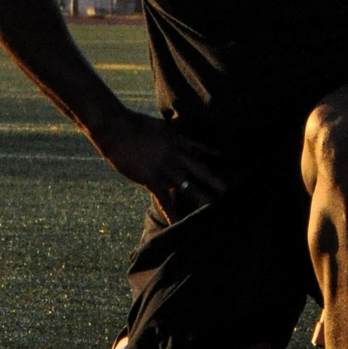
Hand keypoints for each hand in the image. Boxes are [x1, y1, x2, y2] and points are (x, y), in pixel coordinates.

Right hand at [89, 106, 226, 220]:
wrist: (116, 129)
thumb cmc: (132, 124)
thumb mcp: (157, 125)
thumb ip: (168, 131)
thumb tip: (172, 129)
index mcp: (176, 141)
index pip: (199, 149)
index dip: (212, 154)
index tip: (225, 159)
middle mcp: (176, 157)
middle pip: (200, 171)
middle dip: (215, 182)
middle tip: (231, 192)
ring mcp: (165, 169)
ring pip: (189, 186)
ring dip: (202, 198)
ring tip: (216, 210)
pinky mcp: (152, 180)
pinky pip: (165, 200)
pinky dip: (173, 214)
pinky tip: (179, 225)